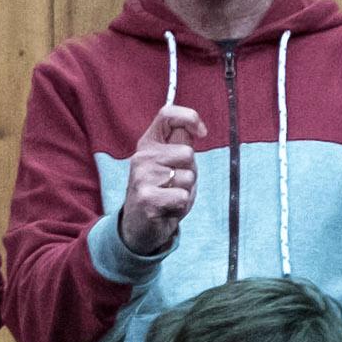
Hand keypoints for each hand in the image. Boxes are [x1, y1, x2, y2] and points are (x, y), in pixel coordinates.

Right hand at [119, 102, 207, 257]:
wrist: (140, 227)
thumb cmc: (162, 192)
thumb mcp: (171, 164)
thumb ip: (180, 145)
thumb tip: (195, 129)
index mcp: (148, 143)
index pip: (167, 114)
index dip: (190, 118)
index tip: (202, 133)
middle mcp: (142, 156)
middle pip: (186, 152)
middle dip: (190, 171)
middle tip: (175, 184)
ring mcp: (142, 176)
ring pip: (187, 177)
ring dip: (186, 191)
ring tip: (170, 197)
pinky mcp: (146, 198)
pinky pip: (183, 197)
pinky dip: (181, 206)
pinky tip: (167, 209)